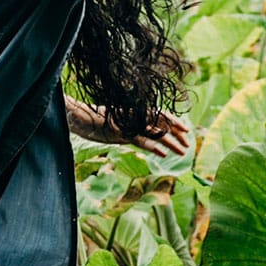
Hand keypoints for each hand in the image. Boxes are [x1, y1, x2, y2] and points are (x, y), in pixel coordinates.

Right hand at [65, 97, 192, 156]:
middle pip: (161, 122)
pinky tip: (162, 153)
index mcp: (134, 112)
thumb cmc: (93, 120)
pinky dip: (152, 145)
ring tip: (182, 151)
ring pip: (154, 132)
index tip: (185, 131)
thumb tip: (140, 137)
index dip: (173, 122)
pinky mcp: (120, 132)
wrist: (77, 117)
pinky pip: (140, 139)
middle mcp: (134, 116)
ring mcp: (128, 124)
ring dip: (170, 142)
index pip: (159, 115)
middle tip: (188, 143)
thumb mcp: (114, 124)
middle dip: (176, 132)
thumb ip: (128, 129)